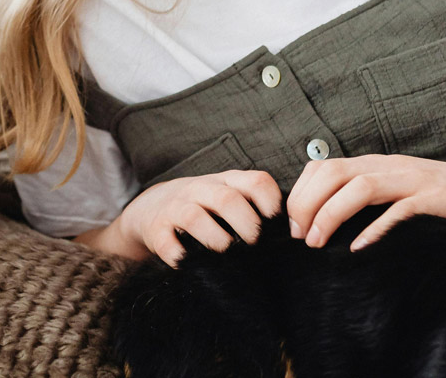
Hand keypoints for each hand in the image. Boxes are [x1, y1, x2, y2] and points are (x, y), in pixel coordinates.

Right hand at [109, 170, 281, 266]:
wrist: (151, 208)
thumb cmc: (204, 208)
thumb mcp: (227, 196)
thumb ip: (254, 207)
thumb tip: (294, 235)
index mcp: (224, 181)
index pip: (255, 181)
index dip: (271, 202)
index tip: (278, 226)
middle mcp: (199, 190)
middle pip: (226, 198)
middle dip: (247, 225)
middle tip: (256, 246)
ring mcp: (175, 208)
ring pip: (194, 216)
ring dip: (216, 240)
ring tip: (226, 254)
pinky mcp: (156, 229)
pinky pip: (167, 243)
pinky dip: (181, 256)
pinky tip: (192, 264)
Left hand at [287, 155, 445, 250]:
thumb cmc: (445, 198)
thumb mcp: (398, 189)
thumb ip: (367, 195)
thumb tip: (326, 218)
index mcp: (376, 164)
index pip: (322, 166)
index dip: (300, 193)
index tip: (292, 224)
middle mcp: (389, 166)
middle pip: (331, 173)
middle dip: (306, 204)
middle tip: (299, 237)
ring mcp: (412, 180)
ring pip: (358, 186)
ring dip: (330, 215)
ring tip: (317, 243)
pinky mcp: (435, 198)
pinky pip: (399, 209)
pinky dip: (375, 228)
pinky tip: (359, 247)